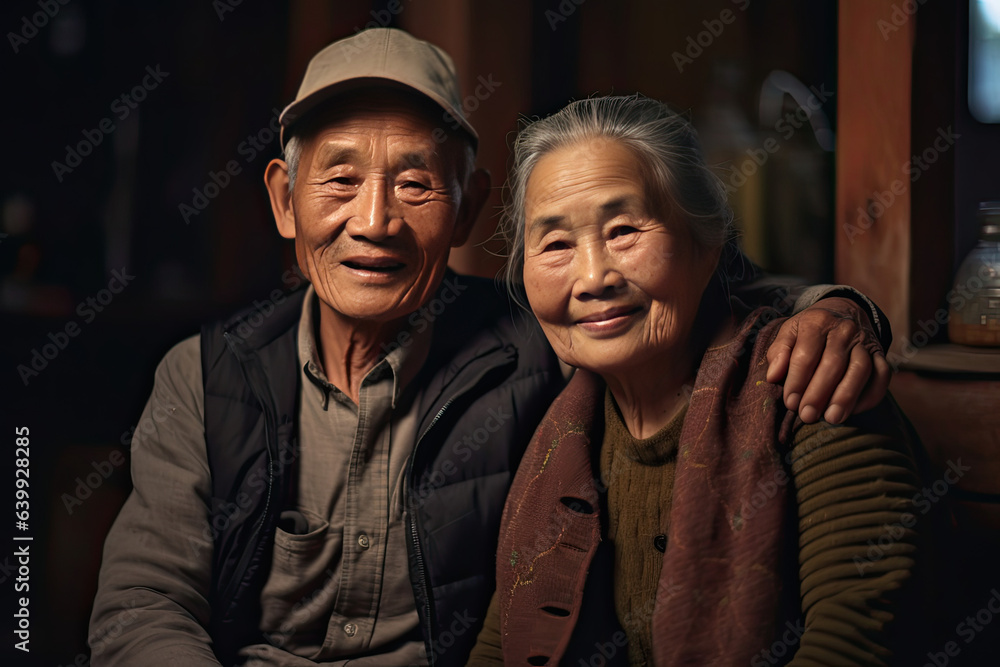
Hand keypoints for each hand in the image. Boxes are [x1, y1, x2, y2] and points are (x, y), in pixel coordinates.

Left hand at [765, 297, 890, 423]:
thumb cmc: (810, 329)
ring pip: (860, 369)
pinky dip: (871, 394)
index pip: (806, 354)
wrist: (844, 312)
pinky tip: (854, 411)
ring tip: (832, 418)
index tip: (790, 402)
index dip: (797, 381)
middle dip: (819, 393)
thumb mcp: (789, 332)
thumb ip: (778, 352)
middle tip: (807, 415)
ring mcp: (865, 341)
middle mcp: (844, 330)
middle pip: (833, 364)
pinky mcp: (881, 354)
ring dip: (846, 396)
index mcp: (817, 321)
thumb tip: (773, 376)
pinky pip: (882, 375)